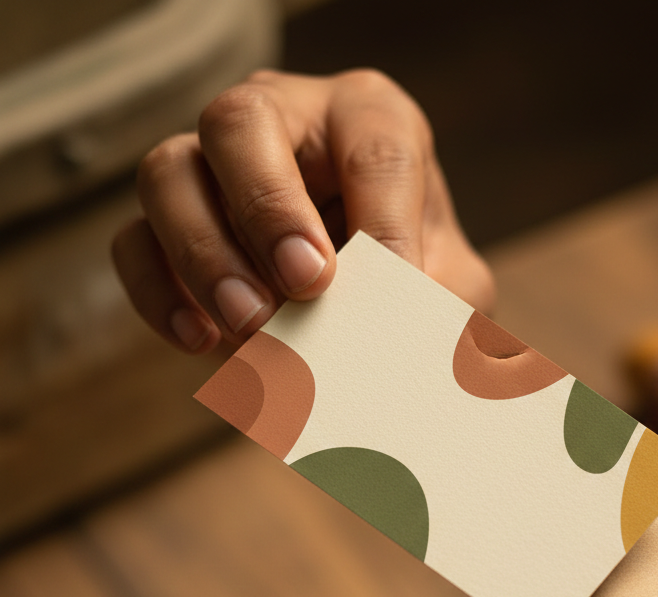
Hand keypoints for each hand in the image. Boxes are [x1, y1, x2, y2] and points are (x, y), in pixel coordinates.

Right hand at [112, 69, 493, 353]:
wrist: (372, 311)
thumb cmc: (416, 277)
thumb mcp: (449, 285)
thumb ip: (436, 301)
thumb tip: (401, 333)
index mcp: (368, 118)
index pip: (375, 147)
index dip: (386, 220)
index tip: (397, 284)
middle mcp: (283, 120)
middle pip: (239, 122)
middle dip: (269, 205)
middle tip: (306, 282)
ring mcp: (213, 165)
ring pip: (168, 173)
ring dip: (205, 253)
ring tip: (252, 324)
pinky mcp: (169, 224)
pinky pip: (133, 243)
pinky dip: (158, 294)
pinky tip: (201, 341)